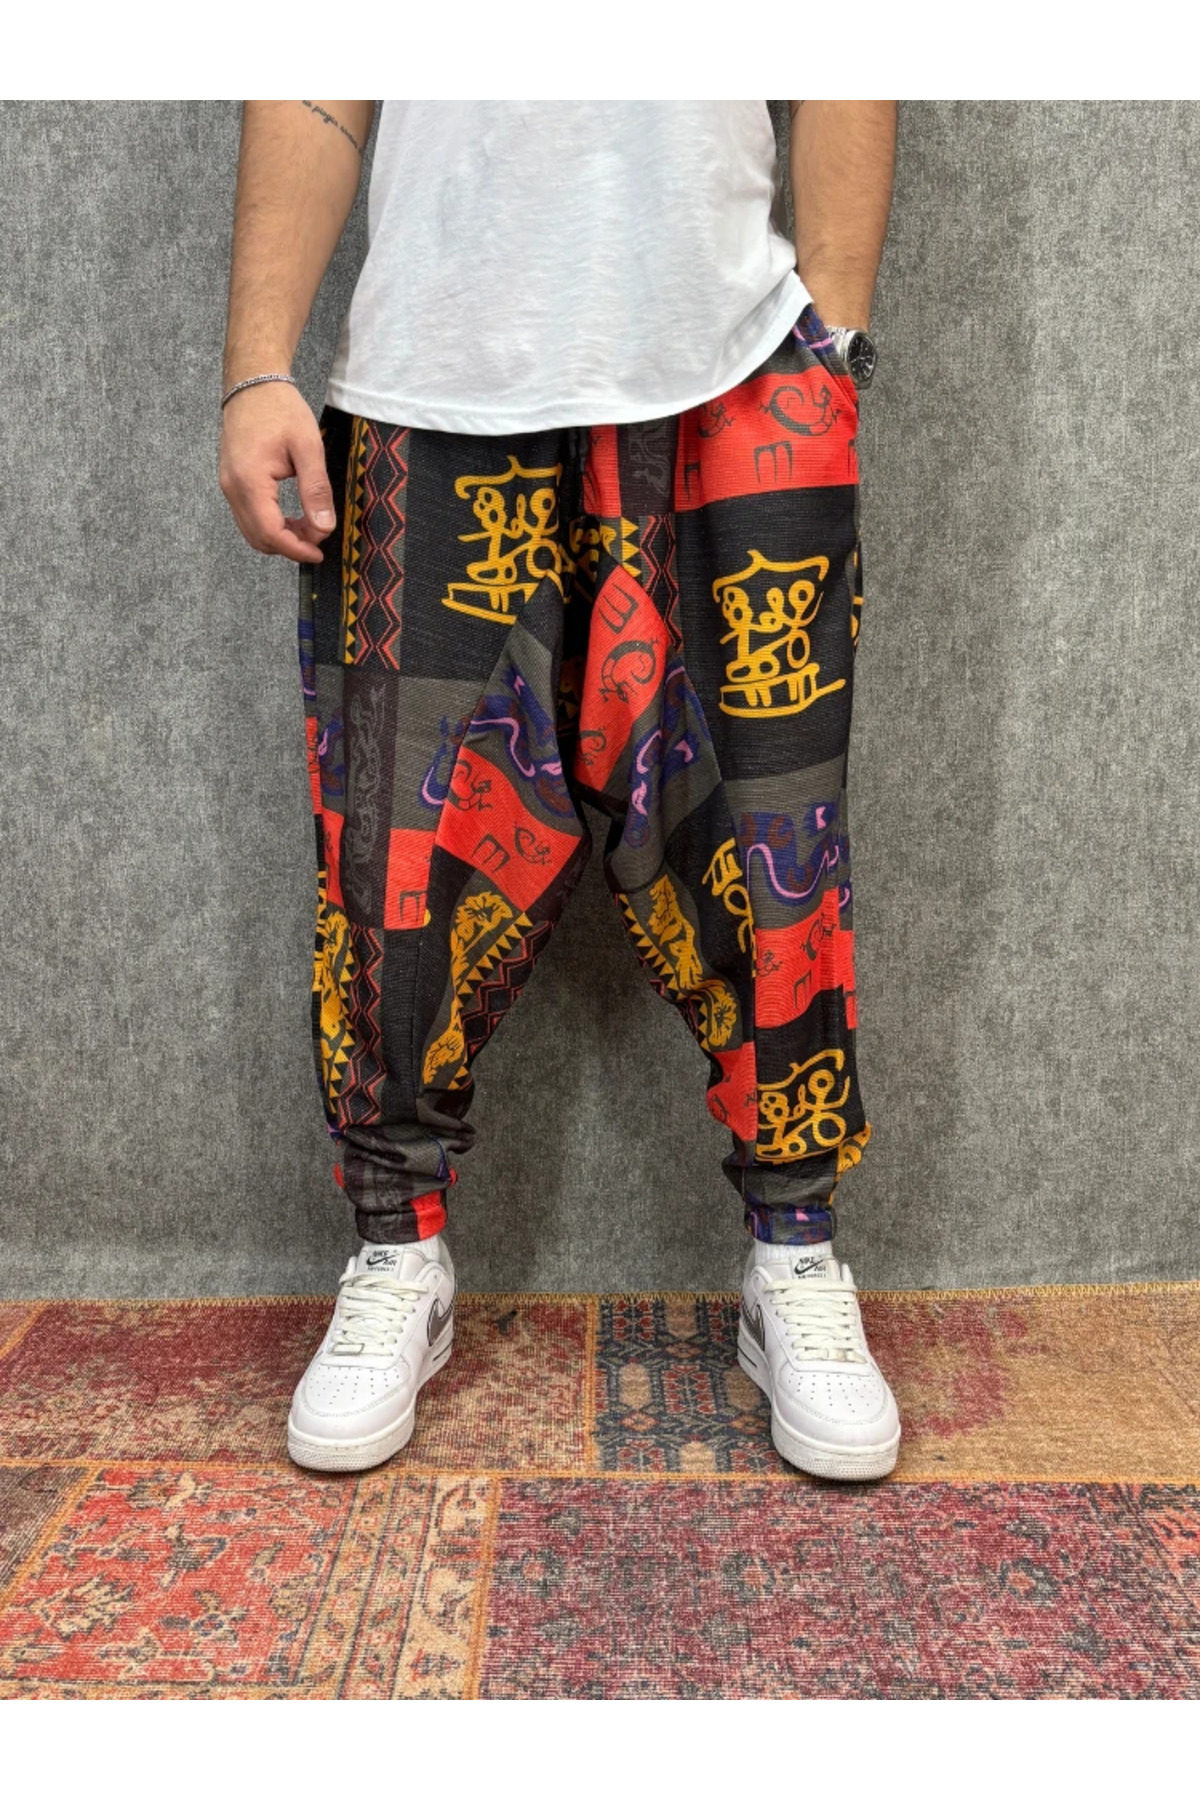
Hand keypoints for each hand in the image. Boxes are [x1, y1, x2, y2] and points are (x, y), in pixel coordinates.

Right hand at [218, 381, 335, 563]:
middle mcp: (232, 488)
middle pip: (259, 538)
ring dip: (281, 537)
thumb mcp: (307, 447)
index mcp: (249, 481)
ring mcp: (228, 486)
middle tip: (319, 535)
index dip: (296, 549)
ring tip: (309, 525)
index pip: (271, 533)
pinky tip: (292, 517)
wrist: (252, 384)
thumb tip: (324, 527)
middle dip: (291, 545)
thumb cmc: (280, 409)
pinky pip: (249, 517)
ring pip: (252, 531)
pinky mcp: (231, 482)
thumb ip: (316, 489)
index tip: (319, 552)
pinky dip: (270, 525)